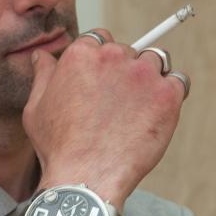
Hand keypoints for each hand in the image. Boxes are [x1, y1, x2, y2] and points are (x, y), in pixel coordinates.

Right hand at [23, 30, 185, 206]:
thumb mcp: (36, 108)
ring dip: (150, 78)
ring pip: (156, 61)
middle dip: (125, 72)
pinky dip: (173, 93)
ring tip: (139, 109)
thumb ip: (43, 75)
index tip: (103, 82)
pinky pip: (179, 81)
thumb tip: (42, 56)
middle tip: (118, 105)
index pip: (101, 39)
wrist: (86, 176)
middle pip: (129, 51)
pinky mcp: (166, 94)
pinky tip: (158, 113)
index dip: (103, 61)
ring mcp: (143, 74)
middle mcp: (113, 56)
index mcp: (82, 54)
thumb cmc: (58, 147)